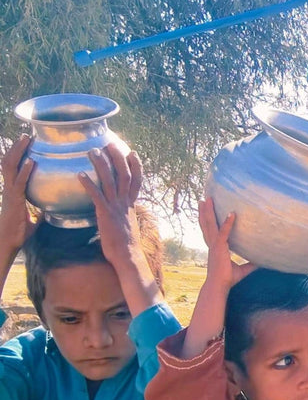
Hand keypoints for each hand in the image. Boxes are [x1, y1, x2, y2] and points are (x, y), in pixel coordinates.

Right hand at [0, 134, 37, 252]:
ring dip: (19, 151)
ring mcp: (10, 192)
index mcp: (14, 190)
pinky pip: (19, 182)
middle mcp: (10, 187)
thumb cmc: (19, 231)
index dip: (19, 155)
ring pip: (11, 166)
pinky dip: (25, 171)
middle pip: (11, 161)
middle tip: (27, 134)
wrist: (9, 241)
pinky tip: (31, 162)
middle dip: (18, 147)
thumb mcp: (35, 219)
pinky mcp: (14, 199)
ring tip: (27, 139)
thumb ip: (42, 212)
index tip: (27, 144)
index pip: (15, 168)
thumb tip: (53, 209)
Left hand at [78, 143, 143, 267]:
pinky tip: (79, 174)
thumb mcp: (127, 226)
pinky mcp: (105, 214)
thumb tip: (117, 214)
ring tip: (92, 151)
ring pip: (110, 180)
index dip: (136, 166)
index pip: (137, 181)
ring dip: (101, 164)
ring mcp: (116, 207)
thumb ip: (122, 216)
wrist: (128, 256)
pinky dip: (88, 184)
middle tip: (110, 143)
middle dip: (118, 157)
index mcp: (131, 205)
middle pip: (124, 174)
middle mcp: (125, 203)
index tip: (133, 153)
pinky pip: (96, 195)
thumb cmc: (126, 245)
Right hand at [197, 198, 253, 291]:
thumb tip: (261, 263)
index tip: (206, 210)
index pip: (211, 230)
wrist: (219, 286)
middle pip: (207, 224)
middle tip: (204, 199)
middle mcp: (212, 244)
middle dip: (205, 211)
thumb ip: (250, 264)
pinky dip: (228, 223)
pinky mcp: (219, 248)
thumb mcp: (242, 270)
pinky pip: (224, 233)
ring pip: (210, 224)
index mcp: (215, 247)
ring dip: (209, 212)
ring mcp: (214, 245)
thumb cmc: (227, 278)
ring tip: (207, 199)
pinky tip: (232, 214)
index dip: (208, 220)